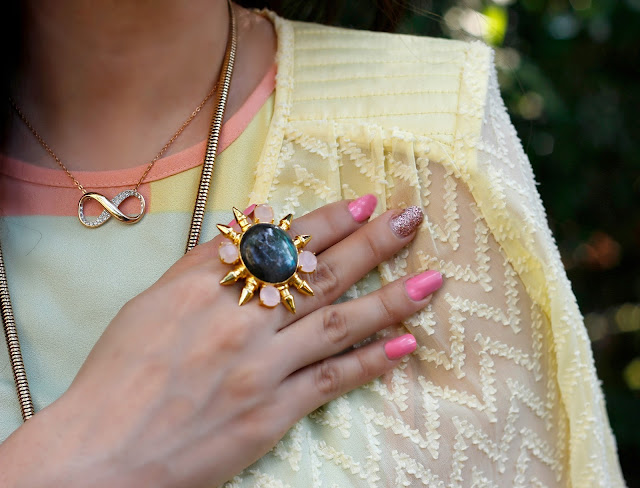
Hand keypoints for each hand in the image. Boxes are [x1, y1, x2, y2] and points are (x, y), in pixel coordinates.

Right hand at [0, 196, 442, 487]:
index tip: (364, 203)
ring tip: (432, 281)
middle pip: (318, 274)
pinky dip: (372, 361)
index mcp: (202, 288)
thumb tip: (249, 230)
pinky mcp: (271, 412)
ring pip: (338, 323)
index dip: (327, 221)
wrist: (101, 453)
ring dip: (390, 300)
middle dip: (371, 244)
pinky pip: (331, 380)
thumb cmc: (117, 378)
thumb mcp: (149, 305)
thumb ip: (200, 266)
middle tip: (410, 220)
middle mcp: (238, 321)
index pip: (279, 244)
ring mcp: (260, 367)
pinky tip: (406, 345)